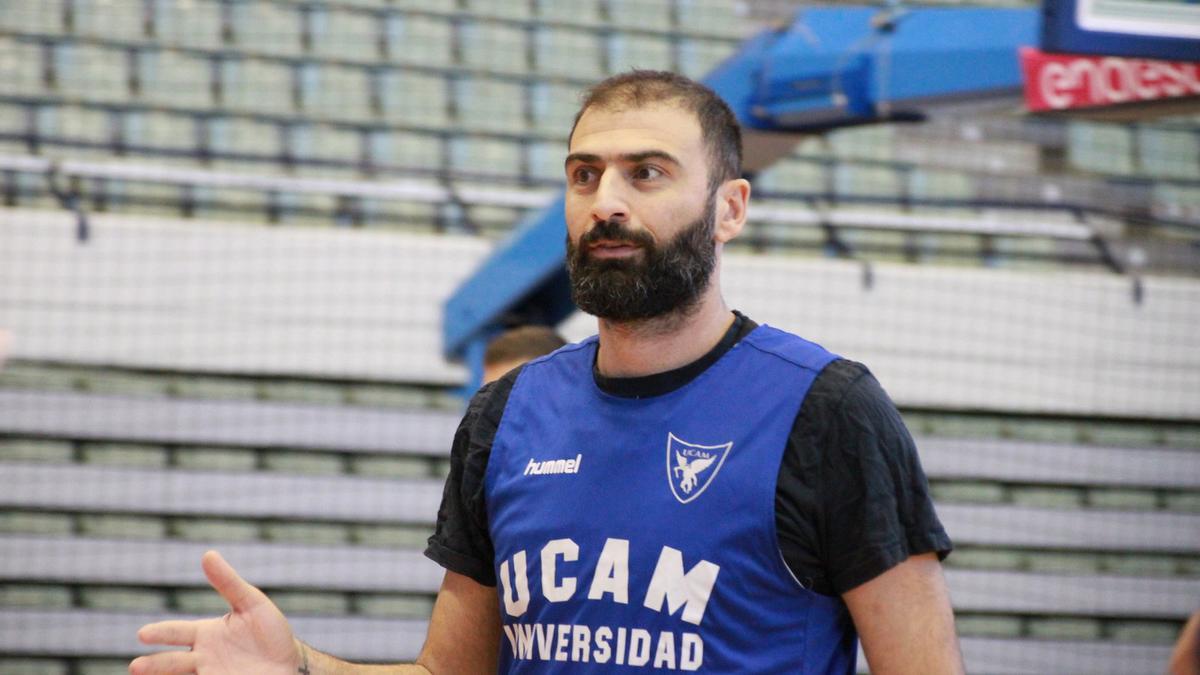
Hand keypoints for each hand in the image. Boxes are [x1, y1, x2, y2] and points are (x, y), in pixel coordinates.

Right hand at [130, 550, 301, 674]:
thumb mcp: (251, 604)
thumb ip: (228, 583)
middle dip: (154, 665)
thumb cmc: (270, 632)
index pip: (177, 633)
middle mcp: (203, 657)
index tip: (143, 634)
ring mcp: (210, 674)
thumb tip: (208, 554)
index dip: (161, 633)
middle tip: (136, 667)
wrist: (291, 664)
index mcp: (206, 634)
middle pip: (172, 662)